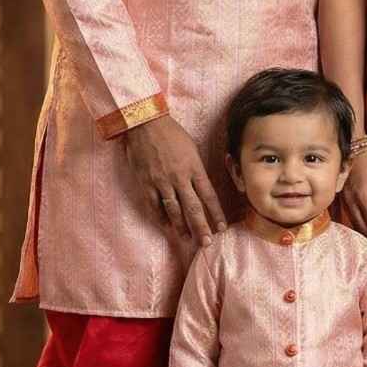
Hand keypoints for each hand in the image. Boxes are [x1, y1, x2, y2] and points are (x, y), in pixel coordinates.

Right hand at [122, 114, 226, 243]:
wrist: (144, 123)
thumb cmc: (171, 133)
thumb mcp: (191, 148)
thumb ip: (196, 169)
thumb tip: (202, 187)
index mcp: (194, 168)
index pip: (209, 196)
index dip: (216, 213)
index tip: (222, 228)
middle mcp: (179, 178)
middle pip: (193, 208)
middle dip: (201, 228)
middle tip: (207, 243)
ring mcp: (161, 182)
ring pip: (174, 211)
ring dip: (181, 227)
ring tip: (188, 238)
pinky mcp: (145, 183)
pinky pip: (154, 206)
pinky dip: (161, 217)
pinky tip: (167, 226)